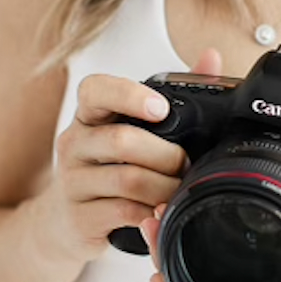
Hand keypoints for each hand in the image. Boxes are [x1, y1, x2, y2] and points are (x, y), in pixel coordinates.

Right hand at [44, 48, 223, 263]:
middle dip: (167, 155)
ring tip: (179, 189)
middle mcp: (74, 143)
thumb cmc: (110, 169)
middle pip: (122, 140)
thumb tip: (211, 57)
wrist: (69, 224)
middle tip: (187, 163)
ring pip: (127, 180)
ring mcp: (72, 182)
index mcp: (89, 115)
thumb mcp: (134, 130)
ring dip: (165, 186)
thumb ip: (174, 93)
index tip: (161, 109)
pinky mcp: (79, 217)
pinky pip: (124, 212)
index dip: (129, 95)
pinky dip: (152, 212)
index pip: (95, 90)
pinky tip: (161, 212)